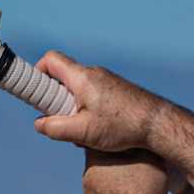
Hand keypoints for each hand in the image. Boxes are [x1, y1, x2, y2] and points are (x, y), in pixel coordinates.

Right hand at [34, 52, 164, 152]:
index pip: (51, 60)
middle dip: (54, 97)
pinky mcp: (116, 90)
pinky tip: (97, 129)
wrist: (158, 124)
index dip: (37, 73)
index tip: (35, 93)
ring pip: (78, 87)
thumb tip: (39, 124)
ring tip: (82, 129)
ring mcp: (107, 80)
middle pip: (63, 75)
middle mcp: (94, 73)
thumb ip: (56, 128)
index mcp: (82, 78)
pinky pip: (93, 94)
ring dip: (72, 106)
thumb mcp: (83, 132)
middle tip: (58, 118)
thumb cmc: (123, 126)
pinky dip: (87, 108)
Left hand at [81, 148, 168, 193]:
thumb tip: (148, 139)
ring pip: (105, 186)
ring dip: (118, 186)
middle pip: (104, 164)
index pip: (102, 143)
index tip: (130, 145)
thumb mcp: (151, 160)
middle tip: (137, 168)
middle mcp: (87, 178)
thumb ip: (145, 146)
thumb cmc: (141, 192)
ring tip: (136, 190)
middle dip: (119, 165)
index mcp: (95, 160)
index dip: (118, 142)